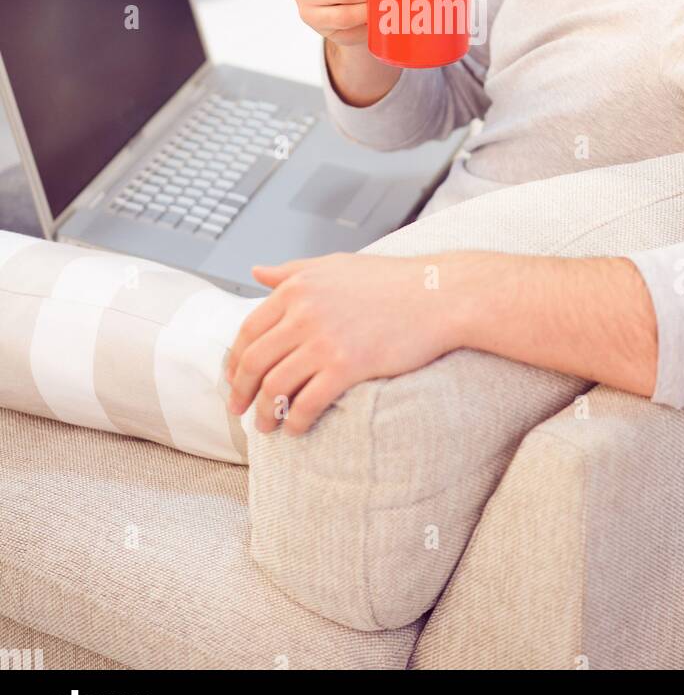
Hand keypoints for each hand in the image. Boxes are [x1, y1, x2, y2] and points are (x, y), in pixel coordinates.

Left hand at [225, 250, 466, 435]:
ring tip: (266, 425)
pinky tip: (296, 428)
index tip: (234, 379)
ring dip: (265, 412)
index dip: (235, 360)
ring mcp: (324, 340)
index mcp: (297, 288)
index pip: (249, 330)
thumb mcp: (334, 265)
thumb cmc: (389, 280)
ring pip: (275, 386)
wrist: (436, 294)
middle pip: (254, 361)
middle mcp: (303, 312)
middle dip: (241, 392)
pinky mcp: (346, 366)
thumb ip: (291, 271)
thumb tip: (256, 271)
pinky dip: (295, 421)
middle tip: (239, 410)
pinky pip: (307, 403)